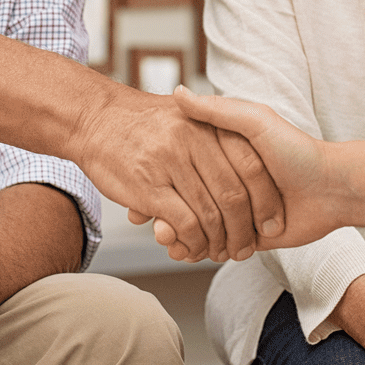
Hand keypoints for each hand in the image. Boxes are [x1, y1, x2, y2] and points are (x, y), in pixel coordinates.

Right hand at [77, 89, 283, 262]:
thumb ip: (218, 126)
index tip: (271, 222)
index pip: (251, 166)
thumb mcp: (186, 112)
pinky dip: (194, 243)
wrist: (93, 116)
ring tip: (223, 253)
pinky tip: (193, 249)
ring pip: (211, 213)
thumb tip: (248, 159)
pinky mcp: (149, 186)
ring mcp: (171, 162)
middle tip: (247, 247)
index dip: (266, 199)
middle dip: (245, 229)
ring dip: (221, 242)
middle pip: (234, 195)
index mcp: (209, 123)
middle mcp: (194, 139)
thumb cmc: (142, 121)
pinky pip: (185, 223)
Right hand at [150, 90, 344, 258]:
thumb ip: (218, 111)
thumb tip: (177, 93)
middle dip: (165, 212)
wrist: (336, 189)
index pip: (182, 166)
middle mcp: (227, 180)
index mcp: (225, 151)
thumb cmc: (297, 150)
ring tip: (162, 239)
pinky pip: (214, 245)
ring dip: (178, 234)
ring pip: (195, 224)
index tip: (138, 178)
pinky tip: (182, 249)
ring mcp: (236, 209)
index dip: (160, 174)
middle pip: (185, 199)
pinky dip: (197, 250)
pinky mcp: (248, 235)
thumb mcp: (256, 121)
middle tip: (144, 219)